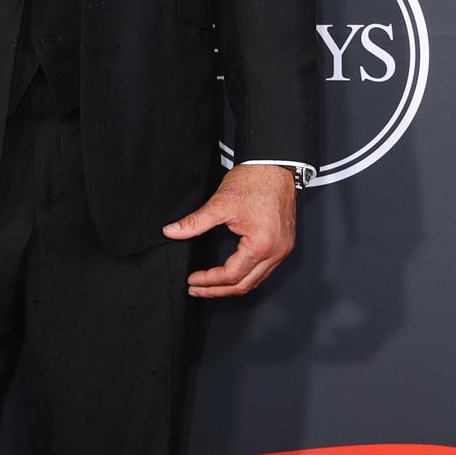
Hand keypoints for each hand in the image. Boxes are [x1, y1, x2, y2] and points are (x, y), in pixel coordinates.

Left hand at [162, 165, 296, 297]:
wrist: (275, 164)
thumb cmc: (254, 180)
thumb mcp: (220, 203)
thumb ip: (194, 222)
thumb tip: (171, 232)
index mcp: (261, 244)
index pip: (231, 275)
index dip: (208, 281)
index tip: (192, 280)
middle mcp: (276, 251)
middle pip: (244, 285)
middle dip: (218, 291)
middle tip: (196, 289)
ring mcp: (283, 248)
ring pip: (256, 280)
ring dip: (232, 286)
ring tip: (210, 286)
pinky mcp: (284, 243)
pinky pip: (265, 269)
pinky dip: (246, 275)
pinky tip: (231, 273)